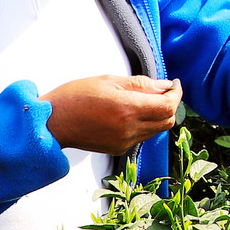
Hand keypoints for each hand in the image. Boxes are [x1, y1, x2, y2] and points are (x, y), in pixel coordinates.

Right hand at [42, 75, 182, 156]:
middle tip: (164, 91)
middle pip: (167, 121)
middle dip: (170, 105)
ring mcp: (125, 142)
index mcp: (128, 109)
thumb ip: (140, 84)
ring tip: (145, 100)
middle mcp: (130, 129)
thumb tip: (165, 86)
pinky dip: (145, 124)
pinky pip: (142, 137)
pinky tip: (131, 113)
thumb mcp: (109, 81)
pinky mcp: (118, 149)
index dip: (176, 94)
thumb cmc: (76, 97)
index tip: (174, 84)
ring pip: (156, 130)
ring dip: (158, 115)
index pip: (168, 106)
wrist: (53, 122)